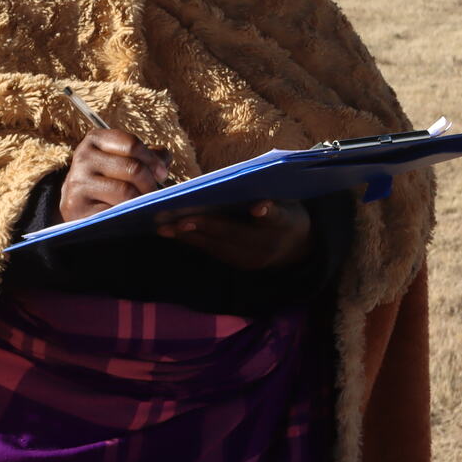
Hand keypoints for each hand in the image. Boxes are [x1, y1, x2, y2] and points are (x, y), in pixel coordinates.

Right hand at [60, 130, 170, 223]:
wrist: (77, 204)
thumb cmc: (107, 180)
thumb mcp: (122, 160)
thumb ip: (147, 156)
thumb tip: (164, 159)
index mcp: (95, 140)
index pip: (132, 144)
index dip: (153, 160)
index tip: (162, 174)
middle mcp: (83, 156)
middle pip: (132, 168)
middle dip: (150, 184)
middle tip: (155, 195)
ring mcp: (77, 181)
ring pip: (125, 191)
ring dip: (141, 202)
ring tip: (145, 207)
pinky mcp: (76, 206)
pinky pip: (114, 212)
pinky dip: (128, 216)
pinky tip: (130, 217)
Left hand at [155, 199, 312, 269]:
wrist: (298, 247)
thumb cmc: (286, 212)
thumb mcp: (287, 202)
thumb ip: (271, 200)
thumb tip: (250, 196)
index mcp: (284, 224)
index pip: (274, 217)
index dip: (265, 212)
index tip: (255, 208)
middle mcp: (267, 246)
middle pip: (233, 235)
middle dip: (203, 226)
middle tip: (176, 219)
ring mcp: (252, 260)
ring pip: (217, 246)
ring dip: (189, 236)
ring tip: (163, 227)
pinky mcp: (239, 265)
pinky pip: (214, 251)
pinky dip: (193, 240)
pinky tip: (173, 231)